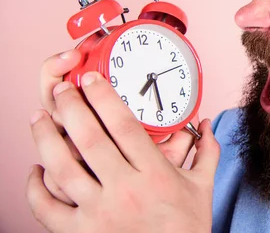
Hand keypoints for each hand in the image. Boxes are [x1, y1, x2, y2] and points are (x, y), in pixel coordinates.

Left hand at [28, 71, 219, 232]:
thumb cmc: (186, 226)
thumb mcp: (202, 186)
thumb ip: (206, 151)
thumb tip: (208, 123)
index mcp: (154, 174)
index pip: (124, 126)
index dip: (104, 97)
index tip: (91, 79)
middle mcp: (125, 190)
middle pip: (89, 139)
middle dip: (71, 107)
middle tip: (63, 90)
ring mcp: (99, 213)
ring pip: (63, 167)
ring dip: (46, 138)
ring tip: (39, 118)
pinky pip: (48, 209)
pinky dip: (35, 189)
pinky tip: (36, 170)